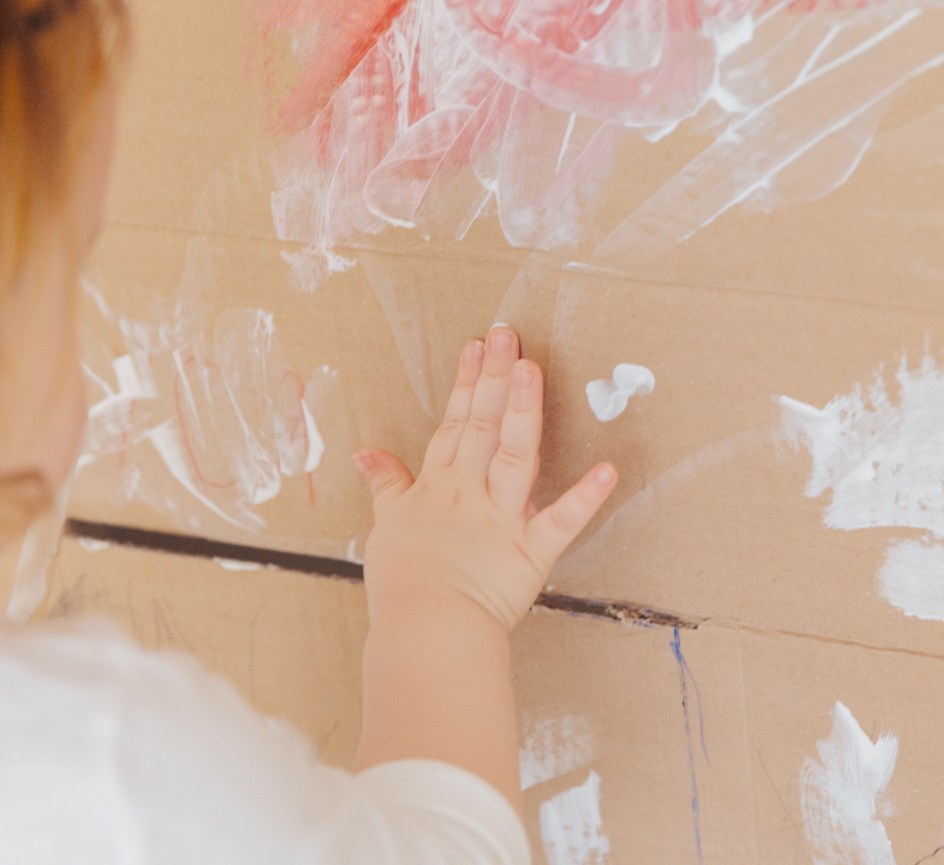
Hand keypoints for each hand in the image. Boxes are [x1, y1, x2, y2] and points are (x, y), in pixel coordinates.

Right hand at [355, 326, 617, 632]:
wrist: (421, 628)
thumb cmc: (403, 583)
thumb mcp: (386, 525)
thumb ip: (386, 485)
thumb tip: (367, 454)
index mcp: (439, 486)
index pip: (453, 424)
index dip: (466, 383)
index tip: (477, 346)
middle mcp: (469, 492)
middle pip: (481, 425)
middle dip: (493, 378)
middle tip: (507, 334)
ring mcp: (501, 518)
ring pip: (512, 456)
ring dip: (521, 412)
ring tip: (530, 370)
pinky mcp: (530, 552)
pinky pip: (561, 522)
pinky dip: (585, 498)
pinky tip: (608, 468)